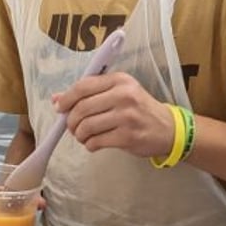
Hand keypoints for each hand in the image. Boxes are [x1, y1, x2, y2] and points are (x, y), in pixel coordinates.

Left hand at [54, 72, 174, 157]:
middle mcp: (123, 96)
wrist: (168, 129)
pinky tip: (94, 143)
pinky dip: (90, 145)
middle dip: (71, 121)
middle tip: (73, 127)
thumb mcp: (118, 93)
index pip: (83, 86)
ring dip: (79, 135)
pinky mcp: (128, 137)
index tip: (60, 108)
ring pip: (87, 126)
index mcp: (119, 80)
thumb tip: (57, 99)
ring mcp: (126, 117)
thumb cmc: (139, 109)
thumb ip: (89, 93)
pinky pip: (96, 142)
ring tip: (83, 136)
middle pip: (82, 108)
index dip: (67, 98)